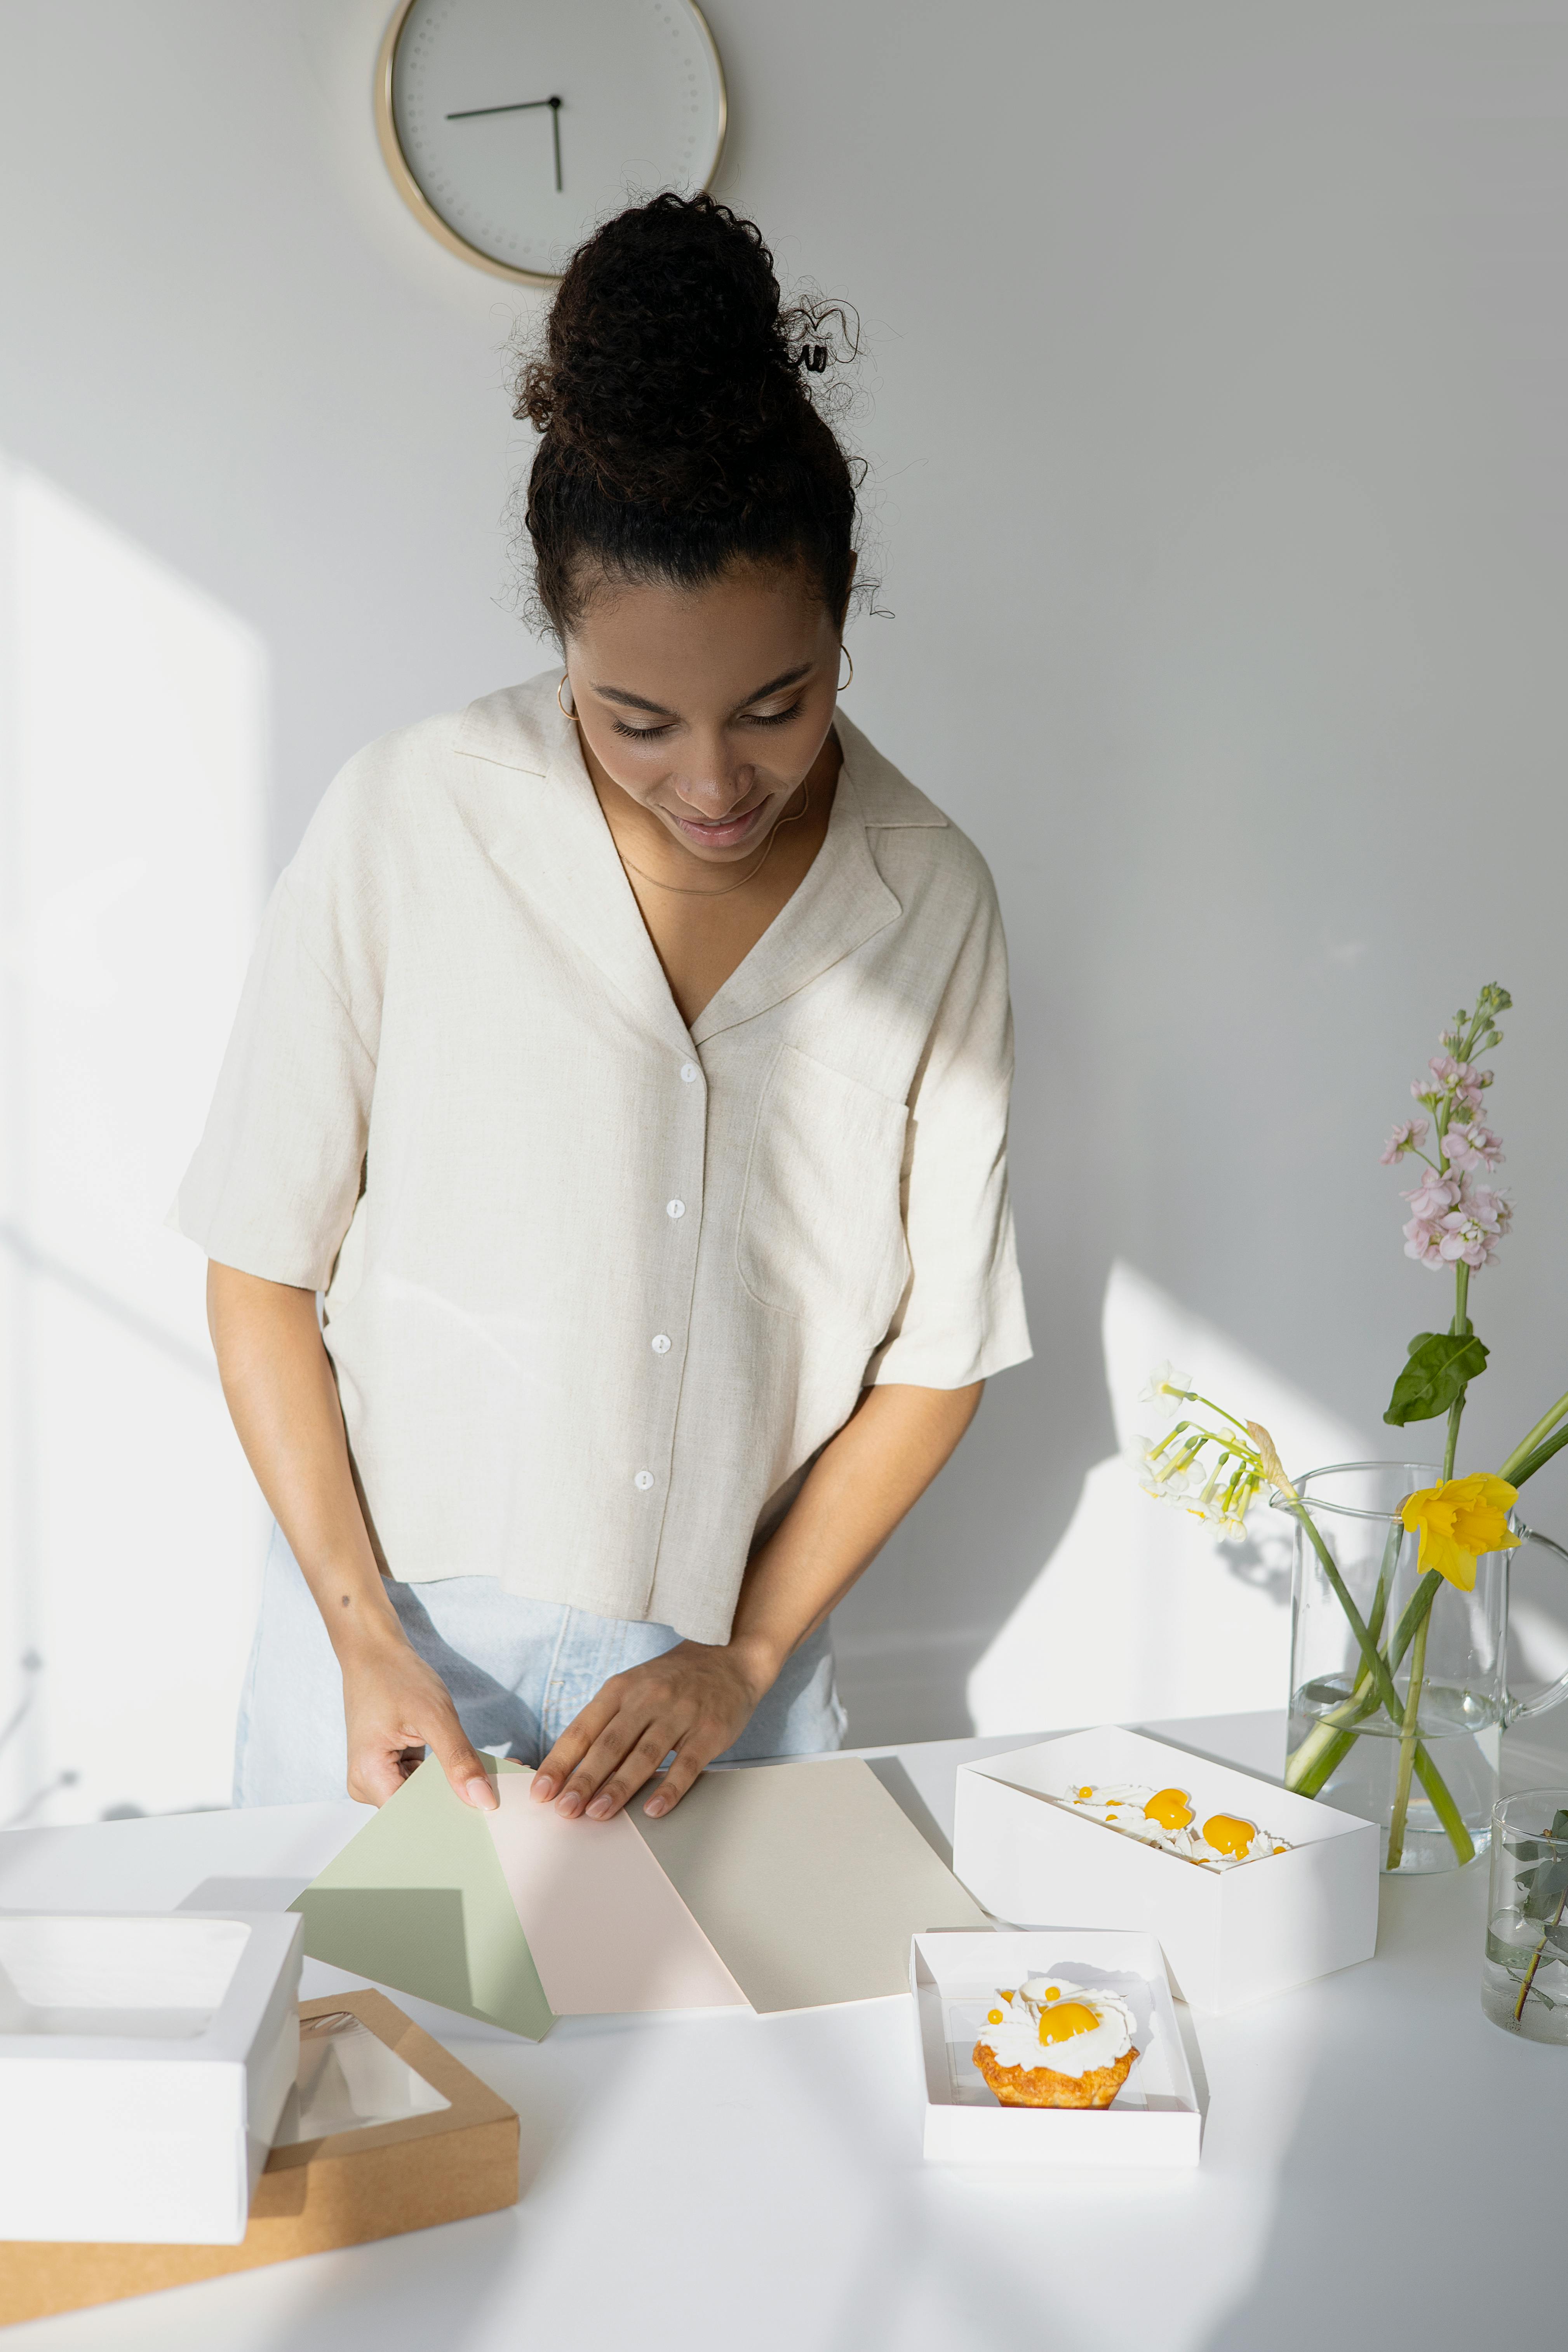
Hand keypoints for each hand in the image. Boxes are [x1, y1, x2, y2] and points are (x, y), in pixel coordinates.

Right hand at [339, 1629, 497, 1811]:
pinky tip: (476, 1769)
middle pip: (420, 1808)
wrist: (374, 1651)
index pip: (414, 1816)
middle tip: (502, 1792)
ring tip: (495, 1778)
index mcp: (368, 1777)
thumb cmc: (396, 1676)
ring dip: (456, 1785)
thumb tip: (483, 1800)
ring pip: (424, 1795)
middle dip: (460, 1799)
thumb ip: (458, 1759)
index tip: (493, 1810)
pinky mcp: (390, 1767)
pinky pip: (422, 1781)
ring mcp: (378, 1776)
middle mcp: (367, 1784)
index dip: (454, 1815)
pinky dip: (447, 1774)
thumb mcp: (434, 1716)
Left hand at [530, 1638, 774, 1820]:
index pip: (583, 1729)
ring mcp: (680, 1713)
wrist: (728, 1658)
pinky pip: (687, 1763)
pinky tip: (654, 1809)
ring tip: (598, 1814)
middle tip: (565, 1810)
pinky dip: (670, 1788)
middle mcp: (648, 1698)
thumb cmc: (671, 1680)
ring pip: (644, 1755)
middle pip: (610, 1744)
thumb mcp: (633, 1687)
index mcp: (621, 1688)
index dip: (560, 1761)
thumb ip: (606, 1723)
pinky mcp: (709, 1731)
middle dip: (584, 1779)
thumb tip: (571, 1770)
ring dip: (619, 1787)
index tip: (542, 1791)